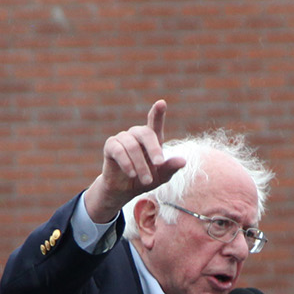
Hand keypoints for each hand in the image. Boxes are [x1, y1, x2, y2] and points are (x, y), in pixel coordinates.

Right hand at [86, 100, 186, 223]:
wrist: (125, 191)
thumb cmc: (146, 179)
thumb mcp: (161, 176)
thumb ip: (170, 167)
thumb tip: (183, 161)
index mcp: (151, 139)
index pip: (155, 122)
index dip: (158, 112)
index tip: (161, 103)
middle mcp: (136, 134)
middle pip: (145, 133)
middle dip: (154, 149)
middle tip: (159, 164)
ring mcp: (122, 138)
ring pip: (132, 146)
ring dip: (141, 165)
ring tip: (146, 181)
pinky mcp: (110, 146)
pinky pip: (119, 151)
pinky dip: (127, 164)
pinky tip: (132, 174)